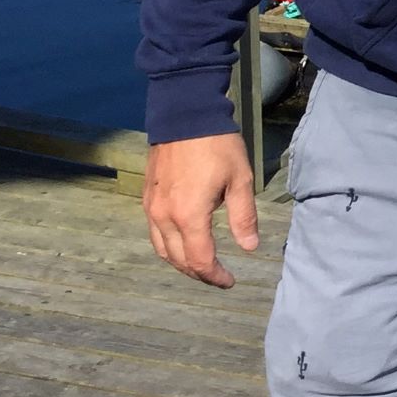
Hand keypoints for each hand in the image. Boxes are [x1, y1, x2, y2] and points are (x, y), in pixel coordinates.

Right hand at [143, 132, 258, 287]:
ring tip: (203, 265)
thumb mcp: (240, 179)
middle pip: (178, 260)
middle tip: (219, 277)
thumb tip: (249, 248)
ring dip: (182, 263)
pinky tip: (185, 243)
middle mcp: (164, 217)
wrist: (184, 116)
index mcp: (189, 215)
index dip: (215, 276)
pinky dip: (170, 247)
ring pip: (162, 250)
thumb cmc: (217, 146)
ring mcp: (151, 208)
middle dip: (199, 273)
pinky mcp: (147, 198)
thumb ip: (243, 216)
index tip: (230, 281)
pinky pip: (154, 234)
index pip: (199, 260)